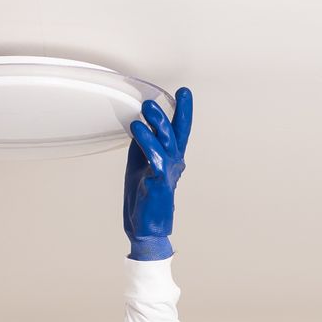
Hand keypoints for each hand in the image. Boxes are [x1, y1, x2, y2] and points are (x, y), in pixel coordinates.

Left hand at [122, 88, 192, 259]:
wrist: (145, 228)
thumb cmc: (143, 198)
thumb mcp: (140, 165)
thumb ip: (143, 145)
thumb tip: (140, 124)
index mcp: (171, 159)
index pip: (179, 131)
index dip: (182, 111)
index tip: (183, 93)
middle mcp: (173, 163)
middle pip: (175, 132)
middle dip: (172, 112)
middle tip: (161, 96)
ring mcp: (168, 172)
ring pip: (166, 141)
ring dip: (157, 122)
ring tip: (147, 107)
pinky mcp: (158, 181)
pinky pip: (154, 156)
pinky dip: (146, 141)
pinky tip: (137, 129)